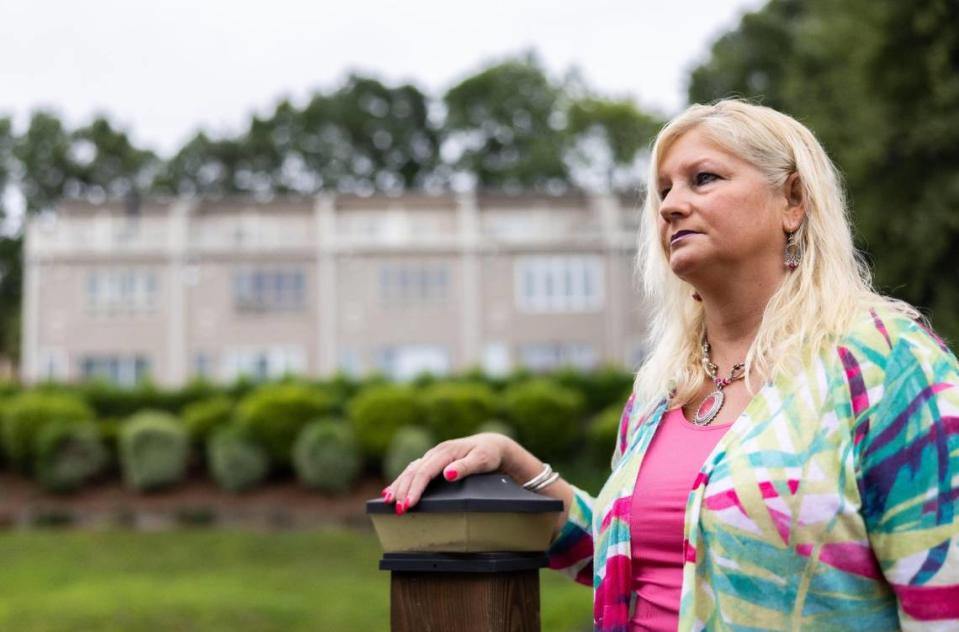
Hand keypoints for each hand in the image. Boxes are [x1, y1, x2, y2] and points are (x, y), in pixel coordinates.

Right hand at [382, 432, 519, 514]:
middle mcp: (435, 453)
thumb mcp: (482, 460)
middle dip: (403, 490)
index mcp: (445, 452)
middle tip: (397, 509)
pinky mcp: (432, 462)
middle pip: (413, 471)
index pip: (425, 471)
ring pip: (409, 470)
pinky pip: (412, 471)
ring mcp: (432, 456)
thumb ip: (465, 467)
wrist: (491, 445)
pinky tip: (390, 491)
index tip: (409, 504)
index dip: (415, 488)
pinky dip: (401, 481)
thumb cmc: (488, 455)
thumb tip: (448, 474)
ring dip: (398, 486)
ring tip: (387, 501)